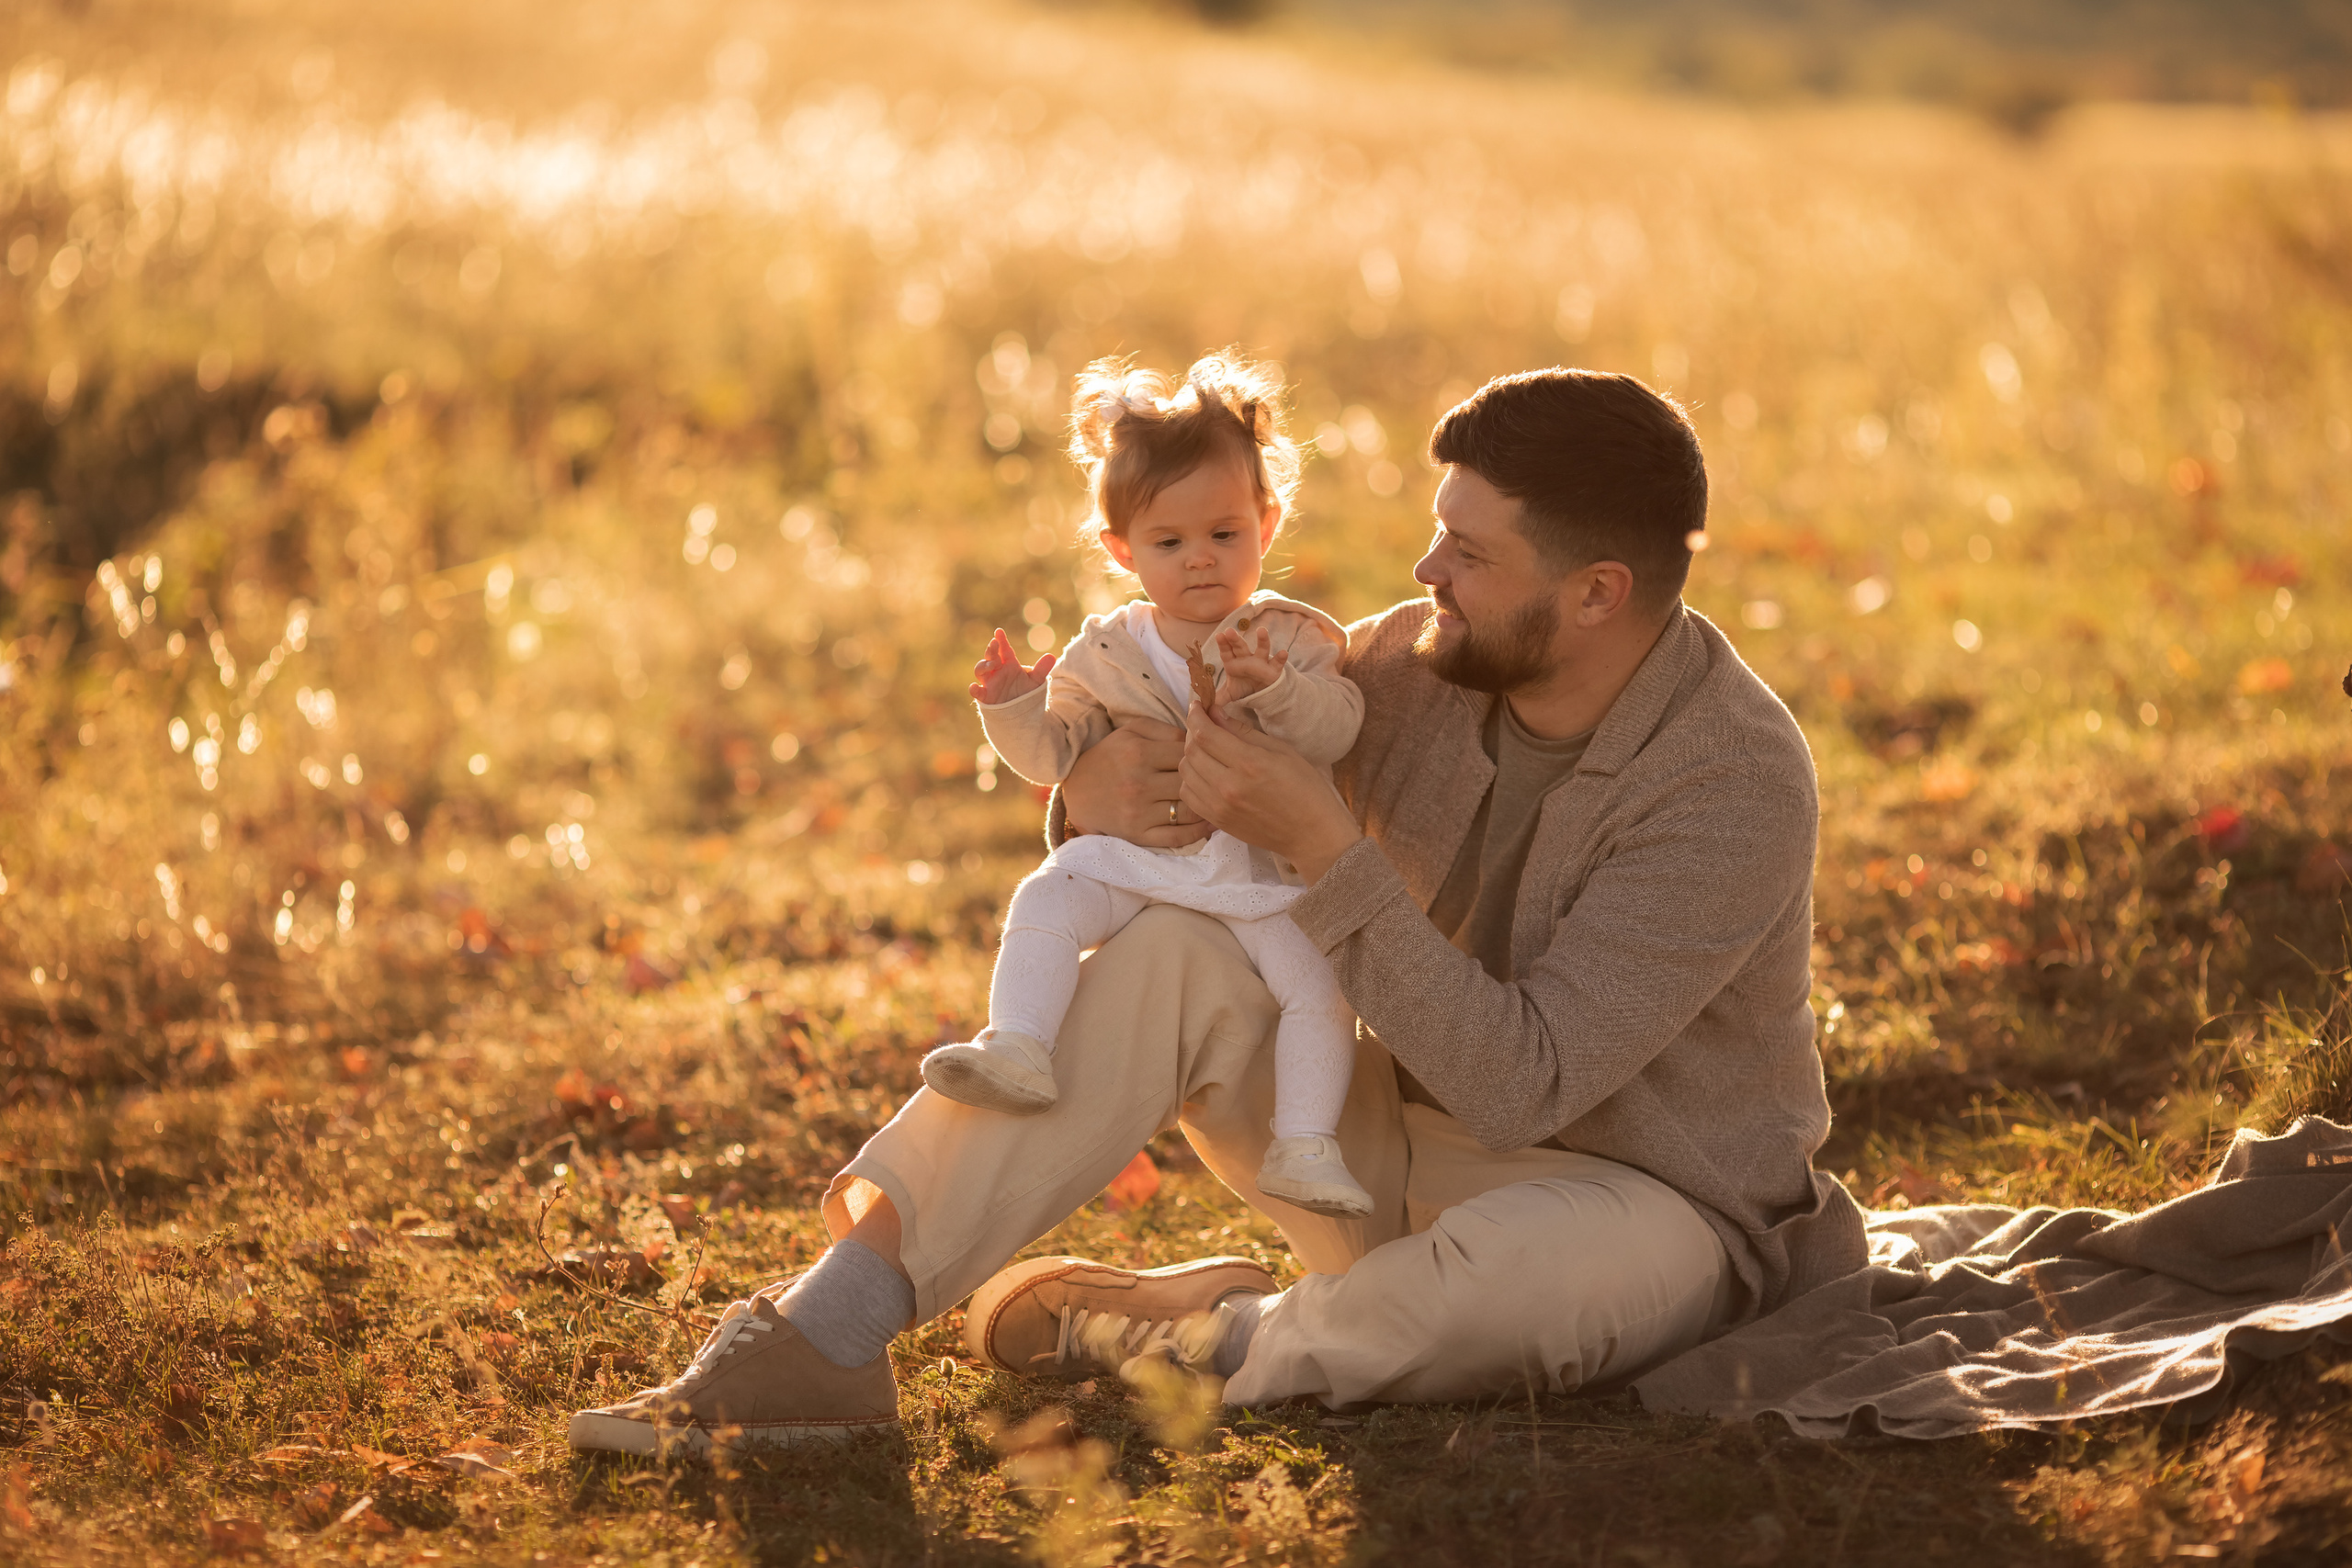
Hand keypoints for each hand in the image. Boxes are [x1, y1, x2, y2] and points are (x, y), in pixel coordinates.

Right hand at [971, 628, 1055, 705]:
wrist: (1020, 712)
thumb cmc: (1025, 693)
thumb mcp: (1035, 681)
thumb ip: (1041, 669)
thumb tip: (1052, 656)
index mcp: (1009, 664)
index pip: (1004, 649)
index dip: (1001, 640)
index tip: (999, 631)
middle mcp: (997, 670)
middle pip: (991, 656)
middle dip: (991, 649)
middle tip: (994, 643)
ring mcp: (990, 682)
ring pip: (980, 670)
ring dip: (984, 665)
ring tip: (992, 664)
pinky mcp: (986, 696)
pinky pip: (977, 692)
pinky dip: (974, 689)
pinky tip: (974, 687)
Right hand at [1061, 720, 1211, 847]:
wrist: (1076, 793)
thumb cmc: (1108, 757)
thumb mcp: (1130, 731)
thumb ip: (1165, 729)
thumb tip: (1198, 736)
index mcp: (1138, 753)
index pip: (1188, 753)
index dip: (1204, 754)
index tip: (1210, 757)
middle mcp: (1139, 783)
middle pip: (1191, 781)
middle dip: (1208, 779)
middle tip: (1219, 779)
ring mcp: (1139, 812)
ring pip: (1190, 810)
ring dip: (1209, 805)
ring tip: (1221, 800)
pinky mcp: (1138, 834)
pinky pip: (1178, 837)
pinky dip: (1200, 832)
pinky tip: (1210, 823)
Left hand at [1179, 701, 1361, 881]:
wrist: (1311, 834)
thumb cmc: (1304, 788)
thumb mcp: (1281, 750)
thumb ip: (1243, 731)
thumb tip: (1215, 713)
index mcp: (1249, 764)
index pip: (1205, 733)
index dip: (1196, 715)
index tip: (1198, 705)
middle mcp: (1229, 786)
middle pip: (1191, 751)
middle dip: (1193, 732)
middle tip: (1203, 725)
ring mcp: (1220, 807)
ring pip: (1186, 772)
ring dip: (1191, 755)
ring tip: (1206, 748)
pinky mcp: (1217, 821)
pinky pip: (1189, 794)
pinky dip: (1192, 779)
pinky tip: (1206, 772)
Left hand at [1212, 625, 1287, 705]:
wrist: (1261, 693)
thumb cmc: (1243, 687)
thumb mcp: (1230, 693)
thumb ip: (1218, 698)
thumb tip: (1204, 706)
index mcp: (1234, 663)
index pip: (1227, 652)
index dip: (1223, 644)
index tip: (1219, 636)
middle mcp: (1247, 659)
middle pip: (1240, 647)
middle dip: (1235, 639)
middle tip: (1230, 631)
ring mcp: (1261, 662)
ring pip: (1262, 649)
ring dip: (1262, 640)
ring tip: (1261, 631)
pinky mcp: (1274, 669)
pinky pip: (1278, 662)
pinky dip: (1281, 658)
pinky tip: (1283, 652)